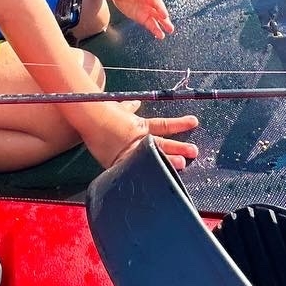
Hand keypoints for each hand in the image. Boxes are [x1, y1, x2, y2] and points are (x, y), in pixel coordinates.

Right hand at [82, 105, 198, 171]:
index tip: (194, 122)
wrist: (91, 117)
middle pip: (163, 143)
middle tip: (194, 151)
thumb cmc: (105, 112)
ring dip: (168, 160)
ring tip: (182, 164)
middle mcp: (138, 139)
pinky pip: (133, 169)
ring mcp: (130, 151)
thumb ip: (129, 108)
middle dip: (179, 147)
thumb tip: (136, 104)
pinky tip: (153, 181)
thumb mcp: (120, 108)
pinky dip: (142, 174)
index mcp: (140, 126)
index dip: (180, 124)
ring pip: (153, 156)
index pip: (165, 125)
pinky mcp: (119, 162)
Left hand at [108, 0, 173, 39]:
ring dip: (164, 22)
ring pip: (157, 15)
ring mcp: (147, 7)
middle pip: (156, 2)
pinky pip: (151, 23)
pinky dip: (156, 29)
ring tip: (170, 29)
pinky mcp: (144, 16)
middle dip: (160, 9)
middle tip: (165, 15)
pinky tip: (161, 35)